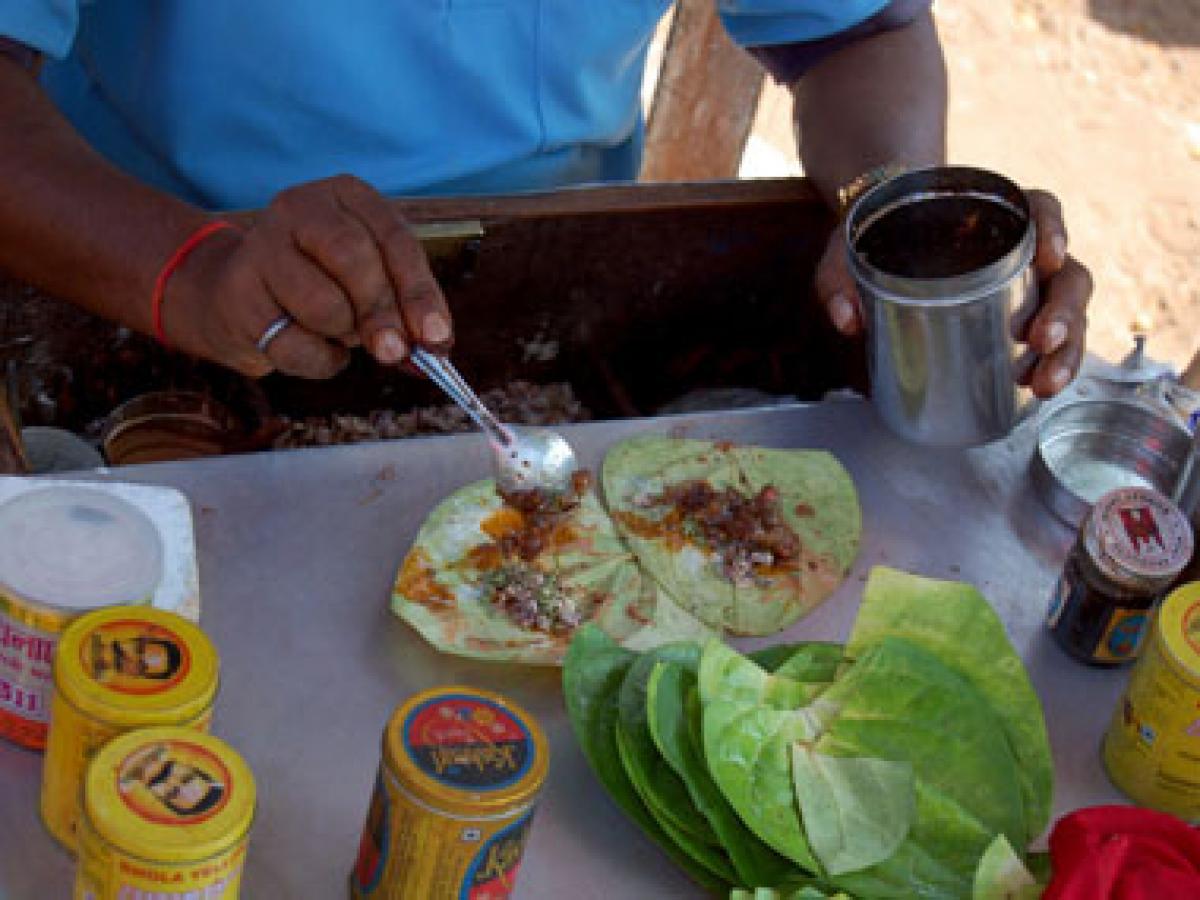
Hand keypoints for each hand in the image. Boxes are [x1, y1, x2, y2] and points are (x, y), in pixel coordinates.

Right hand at [164, 175, 452, 377]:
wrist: (239, 297)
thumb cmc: (323, 284)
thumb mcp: (371, 280)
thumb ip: (404, 306)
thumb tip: (436, 345)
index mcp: (346, 195)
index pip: (394, 238)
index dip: (419, 291)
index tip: (435, 335)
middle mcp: (299, 207)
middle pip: (354, 259)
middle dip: (382, 313)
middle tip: (395, 351)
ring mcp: (262, 246)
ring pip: (323, 304)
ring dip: (344, 335)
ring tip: (340, 333)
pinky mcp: (237, 293)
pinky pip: (294, 342)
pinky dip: (318, 359)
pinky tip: (314, 348)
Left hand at [815, 187, 1092, 398]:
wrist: (881, 249)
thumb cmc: (876, 240)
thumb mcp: (848, 249)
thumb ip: (839, 277)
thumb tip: (847, 319)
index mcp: (993, 215)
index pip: (1041, 208)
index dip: (1053, 228)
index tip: (1049, 257)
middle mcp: (1022, 249)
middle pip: (1067, 273)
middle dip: (1063, 312)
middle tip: (1042, 341)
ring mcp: (1027, 287)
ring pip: (1068, 313)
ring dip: (1066, 350)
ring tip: (1044, 383)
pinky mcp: (1020, 319)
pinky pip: (1052, 340)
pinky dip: (1053, 364)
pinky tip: (1038, 389)